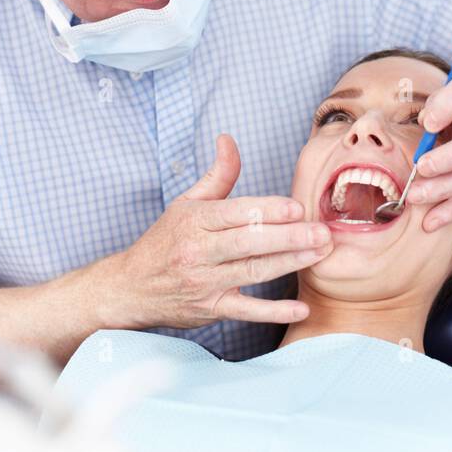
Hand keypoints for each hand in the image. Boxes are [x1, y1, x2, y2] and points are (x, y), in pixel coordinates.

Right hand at [115, 134, 331, 328]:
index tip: (297, 208)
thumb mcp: (185, 203)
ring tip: (320, 253)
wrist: (130, 287)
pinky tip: (301, 307)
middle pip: (248, 242)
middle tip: (322, 232)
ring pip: (252, 271)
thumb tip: (228, 139)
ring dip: (289, 263)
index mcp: (194, 220)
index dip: (268, 210)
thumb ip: (217, 175)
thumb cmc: (164, 241)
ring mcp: (204, 282)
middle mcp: (198, 251)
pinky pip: (246, 311)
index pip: (236, 212)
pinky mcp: (211, 310)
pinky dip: (274, 311)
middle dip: (289, 236)